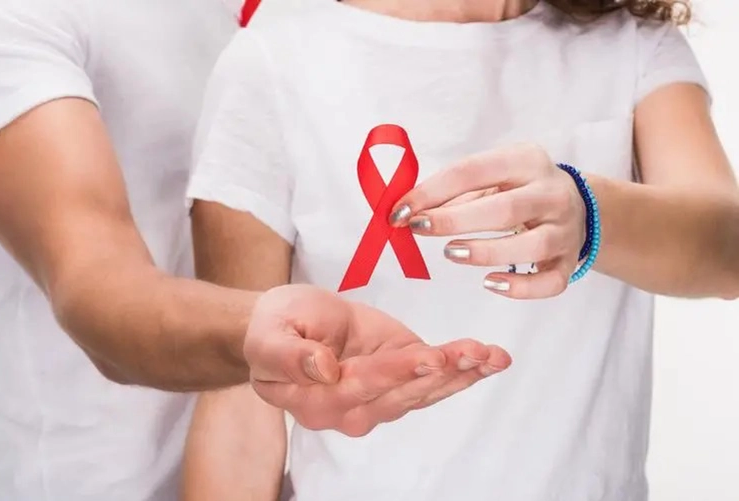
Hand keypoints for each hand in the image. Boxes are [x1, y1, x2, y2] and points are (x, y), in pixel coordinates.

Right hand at [243, 284, 510, 436]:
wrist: (289, 325)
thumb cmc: (274, 329)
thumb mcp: (269, 337)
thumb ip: (290, 357)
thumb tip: (323, 370)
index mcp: (318, 401)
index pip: (360, 387)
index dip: (395, 373)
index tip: (427, 358)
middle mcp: (354, 408)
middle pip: (402, 393)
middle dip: (442, 373)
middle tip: (475, 354)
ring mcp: (380, 395)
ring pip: (424, 390)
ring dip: (461, 373)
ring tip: (492, 356)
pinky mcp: (400, 375)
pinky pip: (432, 378)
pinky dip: (462, 369)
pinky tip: (488, 358)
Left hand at [390, 143, 586, 298]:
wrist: (578, 205)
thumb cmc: (519, 190)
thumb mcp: (493, 176)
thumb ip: (456, 192)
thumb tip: (410, 212)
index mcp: (526, 160)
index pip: (474, 170)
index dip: (433, 191)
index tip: (401, 210)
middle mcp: (551, 193)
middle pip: (506, 208)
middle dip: (456, 219)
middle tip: (420, 228)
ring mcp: (565, 229)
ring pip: (532, 245)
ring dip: (487, 251)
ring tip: (452, 253)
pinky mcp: (569, 260)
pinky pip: (551, 281)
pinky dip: (521, 287)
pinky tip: (491, 284)